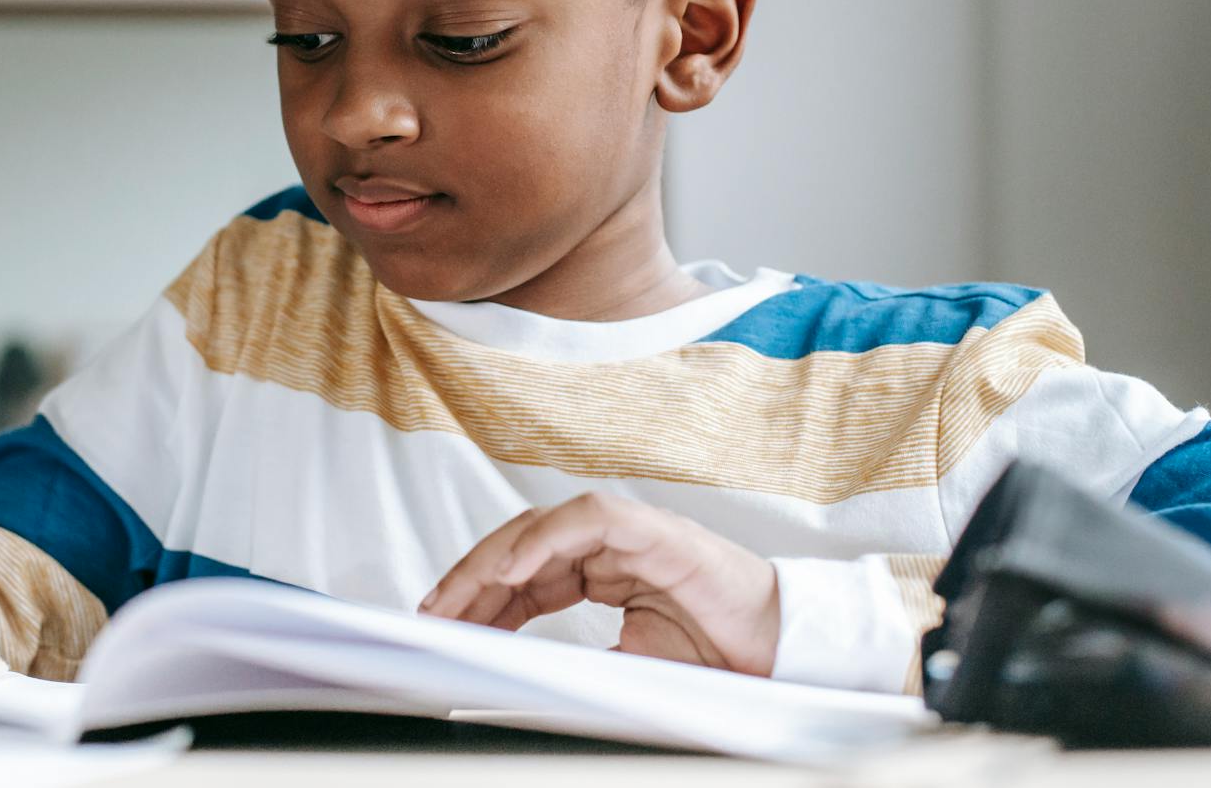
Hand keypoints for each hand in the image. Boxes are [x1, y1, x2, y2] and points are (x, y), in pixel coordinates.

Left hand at [418, 492, 780, 675]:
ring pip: (543, 526)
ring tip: (457, 597)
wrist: (778, 654)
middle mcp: (609, 546)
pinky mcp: (654, 530)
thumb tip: (518, 690)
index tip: (443, 623)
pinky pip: (587, 520)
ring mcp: (631, 533)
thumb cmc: (713, 660)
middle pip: (523, 545)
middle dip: (473, 578)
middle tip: (432, 613)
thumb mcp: (627, 671)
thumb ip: (577, 668)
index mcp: (601, 572)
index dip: (481, 595)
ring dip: (495, 560)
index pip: (525, 574)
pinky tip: (512, 572)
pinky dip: (545, 540)